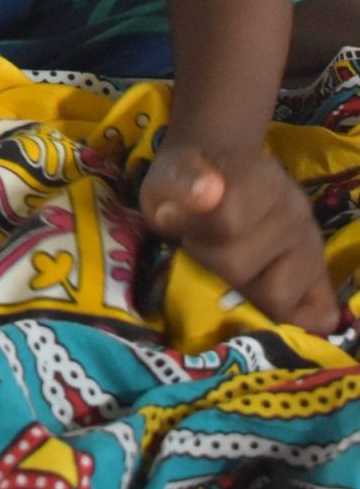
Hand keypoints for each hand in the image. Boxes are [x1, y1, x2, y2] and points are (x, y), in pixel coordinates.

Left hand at [140, 143, 339, 335]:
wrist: (215, 173)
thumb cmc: (189, 184)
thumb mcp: (169, 175)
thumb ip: (179, 182)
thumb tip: (208, 193)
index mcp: (262, 178)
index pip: (229, 223)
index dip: (193, 230)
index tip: (178, 218)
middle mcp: (296, 211)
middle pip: (240, 268)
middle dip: (210, 259)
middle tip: (204, 242)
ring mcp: (312, 246)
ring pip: (276, 297)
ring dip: (243, 288)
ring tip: (231, 261)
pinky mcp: (319, 277)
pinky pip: (314, 315)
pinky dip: (289, 314)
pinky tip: (262, 292)